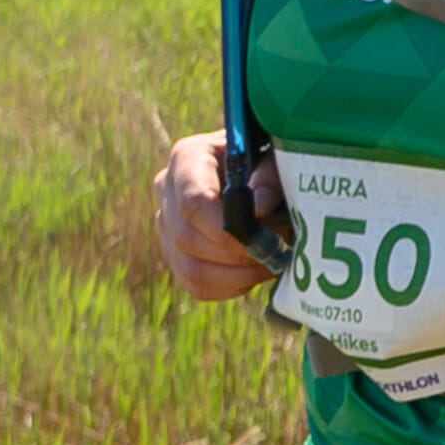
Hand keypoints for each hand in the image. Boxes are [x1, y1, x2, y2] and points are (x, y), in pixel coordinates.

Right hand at [149, 133, 275, 302]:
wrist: (260, 171)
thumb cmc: (269, 161)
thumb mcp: (276, 157)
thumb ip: (270, 177)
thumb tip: (258, 209)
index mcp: (187, 158)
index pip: (193, 203)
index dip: (228, 230)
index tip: (266, 239)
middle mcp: (167, 189)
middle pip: (187, 238)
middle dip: (237, 256)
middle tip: (278, 254)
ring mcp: (166, 223)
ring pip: (190, 268)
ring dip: (237, 276)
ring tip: (271, 264)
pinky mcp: (175, 252)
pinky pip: (195, 284)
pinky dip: (230, 287)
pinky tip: (256, 273)